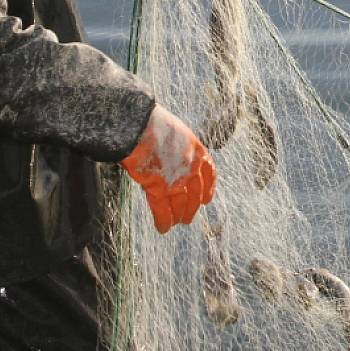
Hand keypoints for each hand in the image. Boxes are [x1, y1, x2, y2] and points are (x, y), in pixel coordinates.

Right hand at [120, 105, 215, 231]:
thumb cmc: (152, 122)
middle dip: (192, 207)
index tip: (206, 199)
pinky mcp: (159, 188)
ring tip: (176, 223)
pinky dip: (163, 221)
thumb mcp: (175, 131)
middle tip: (188, 217)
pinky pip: (162, 210)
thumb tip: (168, 154)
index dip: (208, 188)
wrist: (141, 125)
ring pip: (180, 204)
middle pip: (195, 194)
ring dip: (178, 216)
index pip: (209, 173)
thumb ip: (177, 146)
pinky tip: (163, 228)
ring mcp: (176, 180)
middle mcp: (191, 168)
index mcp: (197, 150)